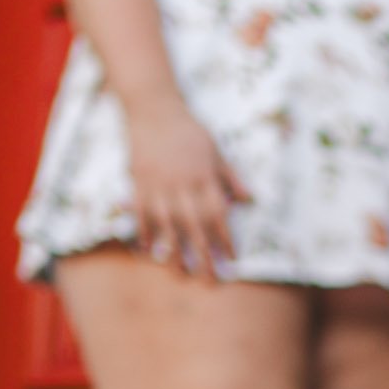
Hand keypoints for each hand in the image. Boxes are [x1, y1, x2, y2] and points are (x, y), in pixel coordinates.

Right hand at [124, 99, 248, 280]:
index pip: (218, 213)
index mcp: (204, 176)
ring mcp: (158, 185)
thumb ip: (231, 177)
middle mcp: (182, 184)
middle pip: (195, 227)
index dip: (226, 237)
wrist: (153, 108)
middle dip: (204, 255)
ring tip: (181, 275)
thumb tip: (250, 200)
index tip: (233, 258)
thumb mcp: (216, 150)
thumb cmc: (189, 130)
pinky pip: (141, 213)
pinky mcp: (138, 183)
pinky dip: (145, 233)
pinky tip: (150, 252)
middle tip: (210, 280)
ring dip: (175, 252)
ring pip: (168, 225)